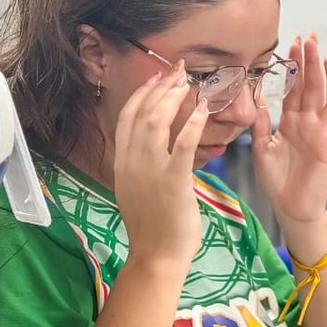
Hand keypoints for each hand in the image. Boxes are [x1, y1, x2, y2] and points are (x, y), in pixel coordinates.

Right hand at [113, 63, 208, 269]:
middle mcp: (131, 161)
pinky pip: (183, 144)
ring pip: (157, 121)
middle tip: (176, 71)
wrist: (156, 255)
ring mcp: (149, 170)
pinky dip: (192, 123)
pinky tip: (203, 109)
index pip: (127, 117)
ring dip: (173, 98)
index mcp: (122, 162)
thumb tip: (152, 148)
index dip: (142, 94)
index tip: (155, 78)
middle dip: (159, 87)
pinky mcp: (172, 180)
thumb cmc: (153, 226)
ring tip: (188, 82)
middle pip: (141, 112)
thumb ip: (141, 166)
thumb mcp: (138, 189)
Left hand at [250, 34, 326, 224]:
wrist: (291, 207)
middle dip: (312, 62)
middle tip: (311, 37)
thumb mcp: (262, 149)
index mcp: (291, 121)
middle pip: (313, 86)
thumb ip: (261, 126)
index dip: (295, 66)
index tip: (294, 43)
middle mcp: (309, 123)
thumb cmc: (277, 181)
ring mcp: (323, 134)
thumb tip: (257, 101)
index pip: (295, 87)